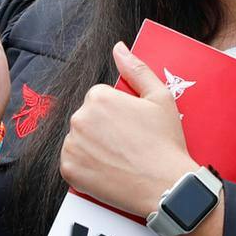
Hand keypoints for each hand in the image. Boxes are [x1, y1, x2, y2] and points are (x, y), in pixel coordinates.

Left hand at [59, 42, 192, 215]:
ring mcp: (72, 145)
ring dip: (92, 147)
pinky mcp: (69, 170)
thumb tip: (118, 48)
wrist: (166, 187)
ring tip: (118, 159)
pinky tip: (107, 170)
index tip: (132, 128)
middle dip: (103, 129)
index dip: (117, 114)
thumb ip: (136, 69)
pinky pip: (72, 163)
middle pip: (87, 119)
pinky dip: (85, 167)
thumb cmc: (165, 143)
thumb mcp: (160, 98)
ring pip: (78, 140)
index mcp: (98, 97)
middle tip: (128, 145)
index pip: (99, 99)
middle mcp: (79, 118)